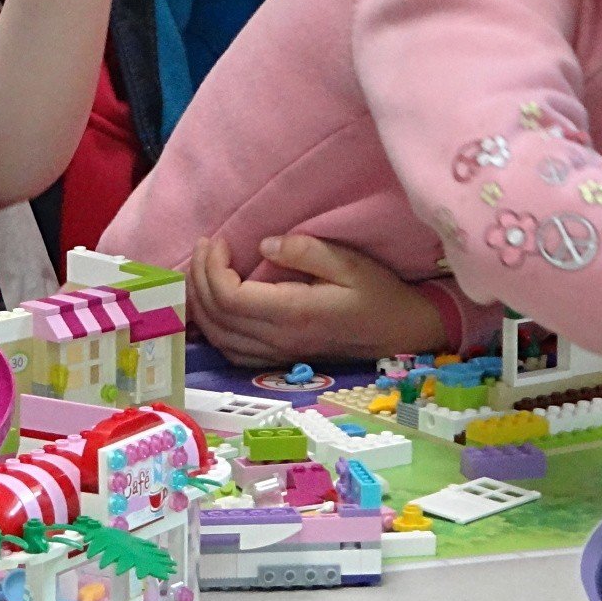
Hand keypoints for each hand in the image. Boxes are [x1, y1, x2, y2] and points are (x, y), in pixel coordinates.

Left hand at [188, 234, 447, 365]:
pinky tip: (212, 305)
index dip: (212, 269)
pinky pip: (231, 351)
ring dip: (200, 303)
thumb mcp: (349, 262)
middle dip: (199, 279)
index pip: (231, 299)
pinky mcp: (278, 359)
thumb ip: (305, 251)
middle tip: (204, 247)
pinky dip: (212, 328)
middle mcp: (280, 339)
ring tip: (200, 270)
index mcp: (294, 313)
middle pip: (216, 317)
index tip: (218, 240)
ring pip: (218, 337)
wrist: (402, 331)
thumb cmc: (378, 293)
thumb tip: (263, 246)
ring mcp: (277, 353)